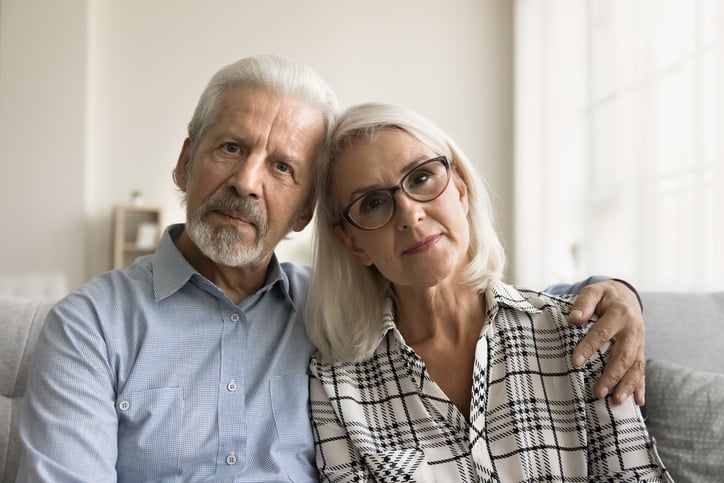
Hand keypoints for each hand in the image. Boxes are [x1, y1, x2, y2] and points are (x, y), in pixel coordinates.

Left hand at [568, 280, 645, 405]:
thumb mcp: (594, 292)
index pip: (602, 333)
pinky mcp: (641, 350)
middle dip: (611, 375)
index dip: (589, 347)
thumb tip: (574, 318)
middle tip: (598, 392)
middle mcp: (633, 329)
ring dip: (627, 384)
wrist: (626, 295)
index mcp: (620, 313)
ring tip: (616, 401)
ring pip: (635, 365)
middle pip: (624, 355)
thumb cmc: (605, 296)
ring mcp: (640, 341)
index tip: (575, 362)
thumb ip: (584, 302)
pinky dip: (640, 386)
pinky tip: (638, 401)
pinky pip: (642, 369)